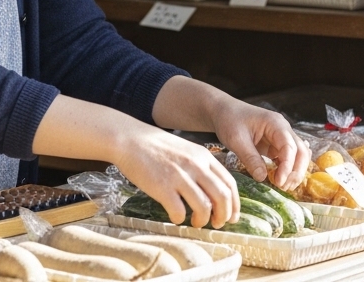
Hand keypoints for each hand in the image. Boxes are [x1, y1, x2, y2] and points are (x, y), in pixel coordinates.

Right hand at [112, 126, 239, 229]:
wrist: (129, 139)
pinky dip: (179, 219)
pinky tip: (175, 217)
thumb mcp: (186, 150)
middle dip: (223, 215)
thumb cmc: (156, 147)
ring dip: (203, 220)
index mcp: (203, 156)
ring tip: (196, 222)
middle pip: (222, 197)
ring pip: (204, 207)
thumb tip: (213, 192)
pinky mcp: (162, 187)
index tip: (232, 216)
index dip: (234, 204)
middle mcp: (195, 165)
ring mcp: (179, 176)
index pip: (230, 183)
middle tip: (217, 224)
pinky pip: (179, 211)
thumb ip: (201, 166)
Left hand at [208, 97, 311, 190]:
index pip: (289, 147)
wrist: (223, 112)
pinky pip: (287, 158)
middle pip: (300, 152)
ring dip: (294, 172)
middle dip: (296, 171)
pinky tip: (279, 180)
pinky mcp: (275, 145)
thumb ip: (250, 158)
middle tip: (285, 187)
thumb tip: (262, 178)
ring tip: (284, 187)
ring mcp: (281, 137)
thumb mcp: (236, 140)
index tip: (279, 182)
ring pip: (298, 156)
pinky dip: (286, 170)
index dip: (287, 166)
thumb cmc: (229, 120)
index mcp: (275, 123)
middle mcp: (283, 129)